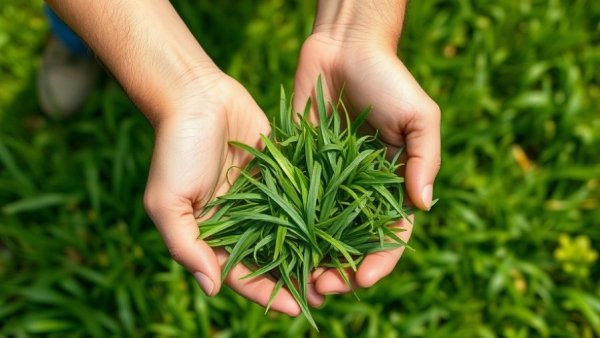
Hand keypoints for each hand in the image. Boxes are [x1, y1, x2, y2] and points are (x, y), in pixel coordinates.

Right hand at [143, 73, 323, 314]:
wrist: (195, 95)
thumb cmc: (174, 149)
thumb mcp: (167, 201)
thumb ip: (185, 246)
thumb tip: (212, 288)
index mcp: (213, 233)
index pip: (242, 273)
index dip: (267, 293)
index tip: (295, 308)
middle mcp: (241, 219)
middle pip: (272, 257)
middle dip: (297, 277)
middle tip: (326, 295)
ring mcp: (262, 196)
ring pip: (292, 231)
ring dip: (313, 250)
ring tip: (340, 268)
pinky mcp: (280, 172)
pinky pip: (301, 196)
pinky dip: (319, 212)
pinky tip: (343, 225)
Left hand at [293, 30, 440, 293]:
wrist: (344, 47)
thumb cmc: (388, 79)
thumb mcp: (419, 116)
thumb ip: (422, 159)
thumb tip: (423, 205)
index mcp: (393, 185)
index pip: (391, 235)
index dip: (380, 261)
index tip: (363, 278)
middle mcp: (360, 191)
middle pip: (352, 242)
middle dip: (340, 269)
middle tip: (321, 286)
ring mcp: (328, 182)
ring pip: (319, 231)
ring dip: (309, 257)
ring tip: (297, 278)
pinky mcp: (299, 167)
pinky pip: (292, 201)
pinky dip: (284, 226)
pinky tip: (273, 245)